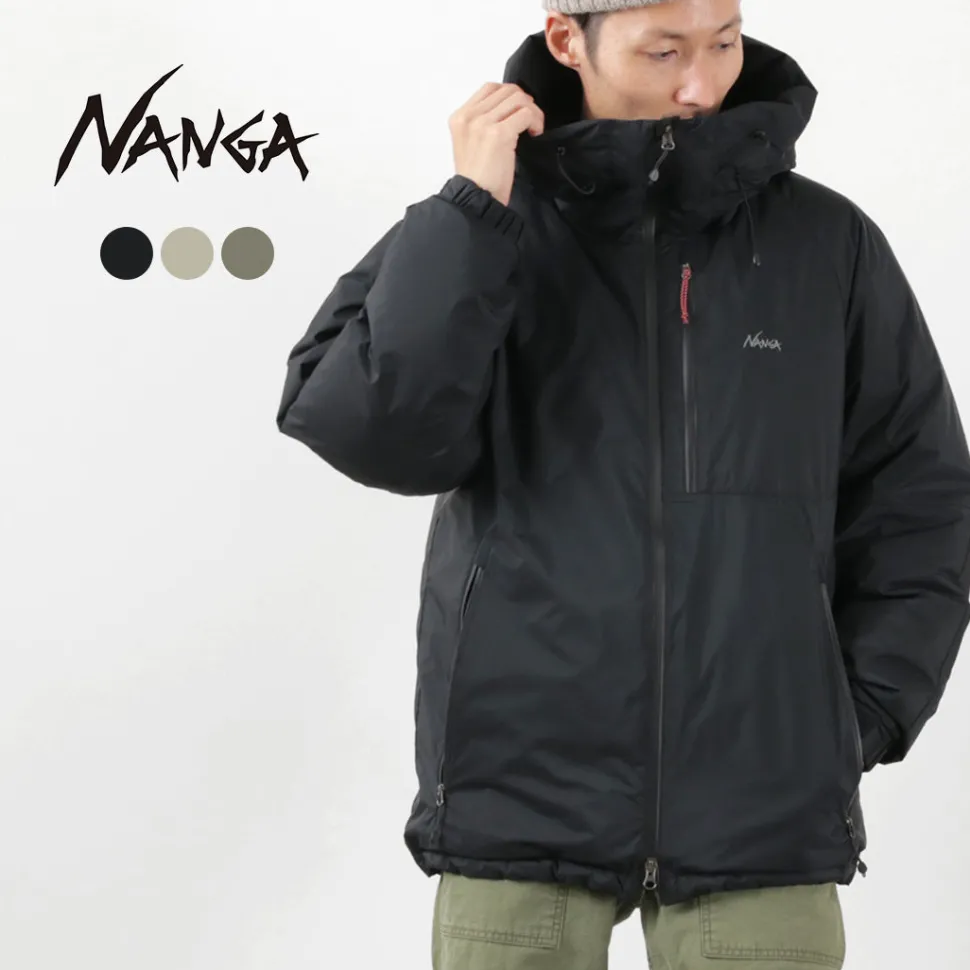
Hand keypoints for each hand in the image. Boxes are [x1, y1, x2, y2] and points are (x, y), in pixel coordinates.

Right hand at [449, 82, 544, 207]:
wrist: (475, 199)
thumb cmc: (477, 179)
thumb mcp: (470, 144)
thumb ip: (482, 123)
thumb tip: (509, 109)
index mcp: (460, 117)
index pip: (490, 88)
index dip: (510, 96)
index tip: (518, 112)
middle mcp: (470, 117)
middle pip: (507, 90)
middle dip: (525, 103)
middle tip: (530, 121)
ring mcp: (483, 123)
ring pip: (519, 98)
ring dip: (532, 111)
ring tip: (533, 128)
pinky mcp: (499, 134)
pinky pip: (526, 114)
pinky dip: (536, 121)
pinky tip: (535, 134)